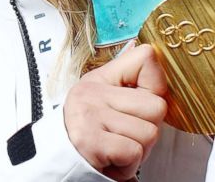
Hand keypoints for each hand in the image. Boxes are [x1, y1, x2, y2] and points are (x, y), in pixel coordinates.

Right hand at [64, 41, 167, 180]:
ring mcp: (89, 116)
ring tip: (117, 150)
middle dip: (148, 128)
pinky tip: (112, 161)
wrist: (57, 164)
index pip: (146, 58)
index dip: (156, 86)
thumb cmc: (90, 132)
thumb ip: (126, 77)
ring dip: (139, 150)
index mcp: (100, 78)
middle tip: (127, 136)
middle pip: (157, 106)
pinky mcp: (90, 142)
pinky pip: (133, 152)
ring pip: (149, 133)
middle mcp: (92, 93)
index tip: (141, 104)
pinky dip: (128, 165)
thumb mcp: (103, 97)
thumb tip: (144, 49)